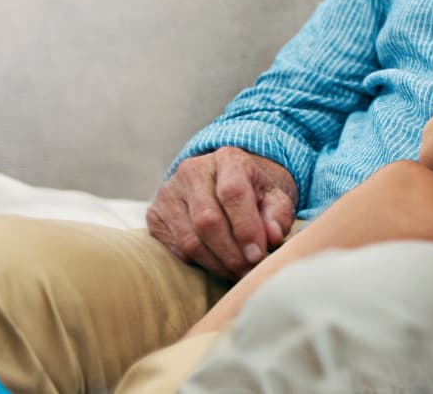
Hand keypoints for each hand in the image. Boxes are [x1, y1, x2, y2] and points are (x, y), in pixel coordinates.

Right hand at [146, 147, 297, 279]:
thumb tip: (273, 237)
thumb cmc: (253, 193)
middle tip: (248, 270)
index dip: (246, 228)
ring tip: (237, 272)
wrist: (222, 183)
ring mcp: (169, 193)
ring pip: (190, 240)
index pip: (233, 192)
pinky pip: (176, 248)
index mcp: (227, 159)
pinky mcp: (155, 215)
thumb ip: (277, 214)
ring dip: (217, 263)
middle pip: (208, 220)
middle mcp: (192, 171)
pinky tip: (219, 266)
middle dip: (231, 253)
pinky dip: (200, 263)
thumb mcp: (273, 196)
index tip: (258, 255)